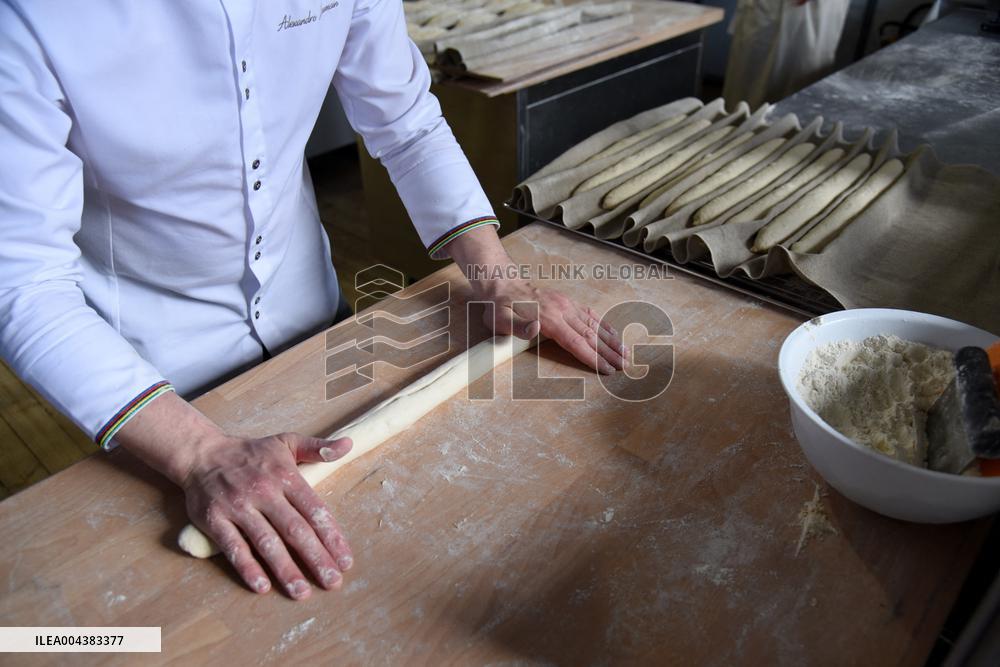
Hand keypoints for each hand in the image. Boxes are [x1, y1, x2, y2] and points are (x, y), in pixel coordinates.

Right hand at [115, 392, 353, 599]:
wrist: (202, 453)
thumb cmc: (251, 453)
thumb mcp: (286, 441)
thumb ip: (318, 447)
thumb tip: (348, 444)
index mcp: (285, 476)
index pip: (314, 510)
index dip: (331, 537)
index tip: (345, 561)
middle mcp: (264, 492)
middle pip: (295, 530)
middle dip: (316, 558)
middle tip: (332, 583)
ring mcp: (238, 506)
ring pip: (266, 542)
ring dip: (285, 569)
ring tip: (302, 593)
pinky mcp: (215, 519)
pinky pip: (233, 546)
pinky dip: (247, 567)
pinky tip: (262, 586)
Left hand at [442, 225, 626, 373]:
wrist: (502, 282)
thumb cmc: (499, 306)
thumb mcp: (499, 319)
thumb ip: (517, 327)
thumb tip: (536, 329)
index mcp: (549, 319)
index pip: (576, 342)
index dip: (592, 358)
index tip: (607, 370)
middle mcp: (563, 311)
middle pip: (591, 336)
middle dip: (609, 353)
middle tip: (626, 366)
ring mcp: (567, 305)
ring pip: (594, 325)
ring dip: (612, 340)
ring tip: (627, 353)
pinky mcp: (567, 302)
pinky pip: (590, 314)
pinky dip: (604, 325)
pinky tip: (614, 334)